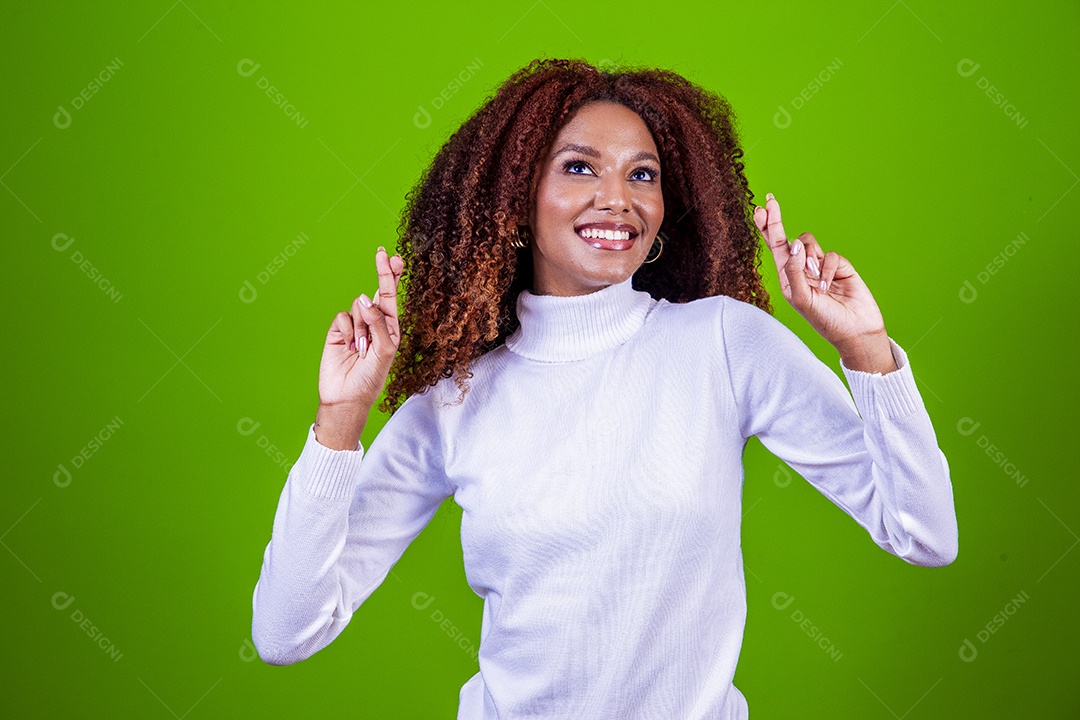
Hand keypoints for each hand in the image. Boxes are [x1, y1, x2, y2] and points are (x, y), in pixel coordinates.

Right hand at [318, 246, 404, 408]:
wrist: (346, 397)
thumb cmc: (371, 377)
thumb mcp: (384, 350)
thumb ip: (378, 323)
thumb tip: (364, 298)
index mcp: (390, 328)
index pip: (391, 297)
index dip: (392, 276)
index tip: (394, 257)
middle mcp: (374, 324)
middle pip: (377, 292)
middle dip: (382, 273)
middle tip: (383, 253)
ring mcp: (355, 327)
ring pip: (358, 307)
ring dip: (361, 327)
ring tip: (360, 349)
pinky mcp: (337, 332)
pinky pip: (342, 317)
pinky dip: (347, 330)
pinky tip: (348, 346)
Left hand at [753, 193, 888, 353]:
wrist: (855, 331)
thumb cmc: (824, 320)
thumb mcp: (801, 298)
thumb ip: (793, 271)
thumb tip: (795, 244)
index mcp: (787, 278)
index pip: (774, 249)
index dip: (767, 228)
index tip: (760, 209)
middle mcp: (801, 270)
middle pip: (787, 239)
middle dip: (776, 220)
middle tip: (770, 201)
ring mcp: (820, 267)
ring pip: (809, 243)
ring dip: (809, 256)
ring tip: (813, 277)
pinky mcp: (839, 266)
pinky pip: (831, 256)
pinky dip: (827, 269)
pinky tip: (828, 286)